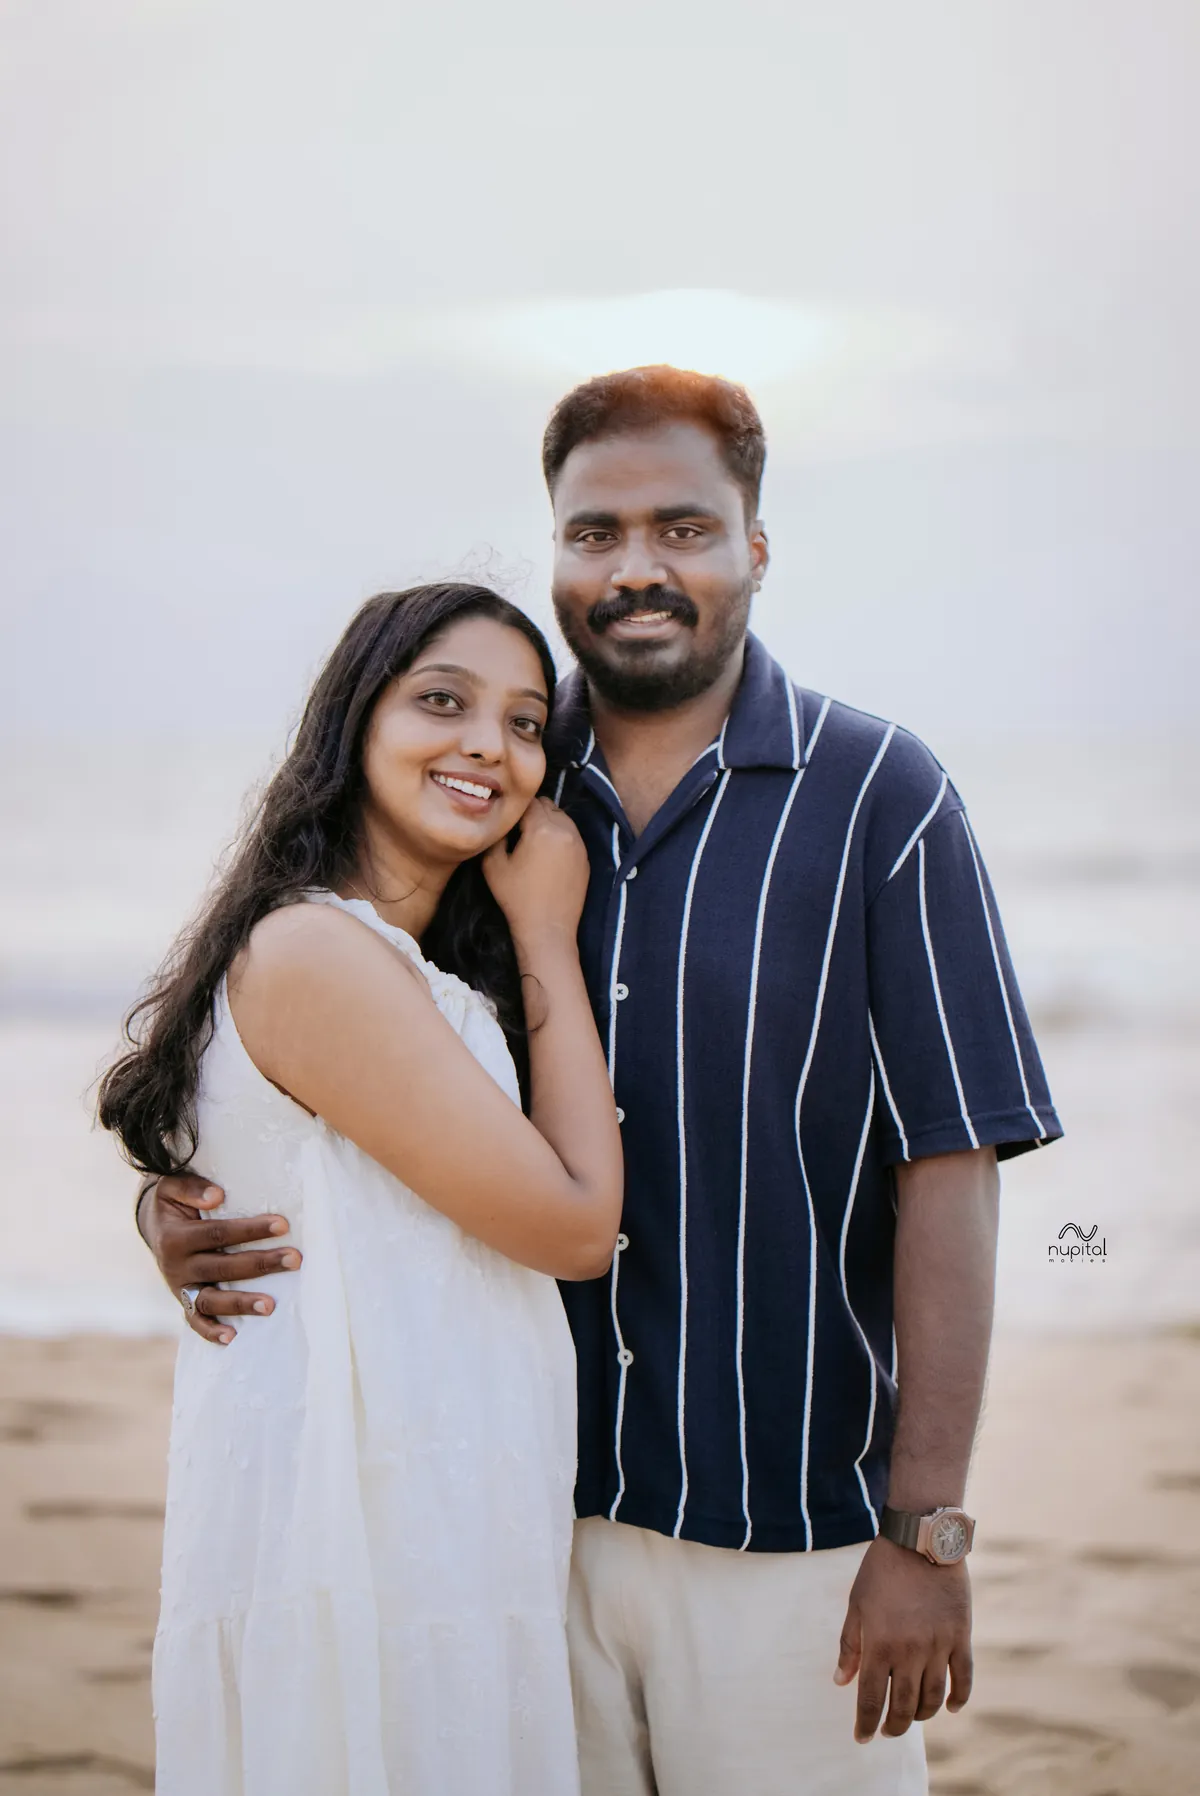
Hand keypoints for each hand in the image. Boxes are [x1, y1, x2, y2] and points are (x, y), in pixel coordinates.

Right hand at [140, 1172, 301, 1345]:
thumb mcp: (171, 1187)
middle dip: (260, 1264)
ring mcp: (179, 1288)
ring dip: (240, 1304)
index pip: (218, 1233)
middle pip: (222, 1267)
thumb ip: (191, 1187)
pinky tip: (232, 1337)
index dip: (250, 1230)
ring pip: (210, 1301)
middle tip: (294, 1259)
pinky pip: (194, 1321)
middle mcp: (176, 1266)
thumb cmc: (173, 1202)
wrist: (153, 1226)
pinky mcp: (183, 1301)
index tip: (283, 1225)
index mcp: (175, 1237)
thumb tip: (217, 1196)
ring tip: (271, 1306)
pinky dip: (210, 1332)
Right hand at [482, 796, 589, 944]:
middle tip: (518, 830)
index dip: (514, 808)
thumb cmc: (516, 898)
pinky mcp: (586, 857)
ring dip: (547, 822)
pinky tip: (547, 853)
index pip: (528, 802)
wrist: (547, 928)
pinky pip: (571, 834)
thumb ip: (497, 835)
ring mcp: (579, 844)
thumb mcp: (493, 865)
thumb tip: (503, 821)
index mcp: (542, 829)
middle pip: (547, 805)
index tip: (506, 818)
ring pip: (562, 817)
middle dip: (532, 812)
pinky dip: (559, 835)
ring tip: (533, 840)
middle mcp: (565, 830)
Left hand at [834, 1535, 971, 1742]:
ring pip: (933, 1697)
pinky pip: (963, 1678)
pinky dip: (958, 1698)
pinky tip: (949, 1708)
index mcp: (880, 1644)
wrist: (920, 1539)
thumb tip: (841, 1681)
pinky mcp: (960, 1637)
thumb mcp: (857, 1604)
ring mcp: (939, 1646)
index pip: (872, 1698)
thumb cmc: (882, 1570)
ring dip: (922, 1715)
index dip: (866, 1723)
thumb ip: (850, 1645)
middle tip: (887, 1730)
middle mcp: (910, 1651)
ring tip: (913, 1718)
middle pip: (904, 1706)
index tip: (862, 1737)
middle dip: (894, 1725)